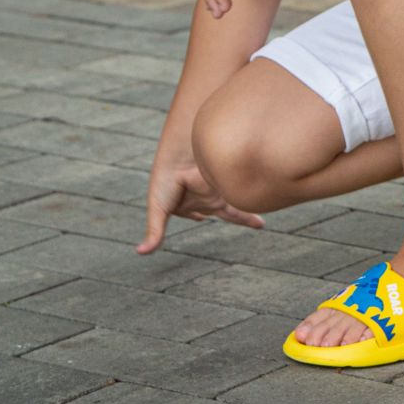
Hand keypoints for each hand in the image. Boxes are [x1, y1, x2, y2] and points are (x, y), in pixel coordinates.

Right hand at [138, 156, 263, 253]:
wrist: (185, 150)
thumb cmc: (167, 176)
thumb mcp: (159, 206)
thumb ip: (155, 230)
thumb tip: (140, 253)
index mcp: (187, 201)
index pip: (195, 211)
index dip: (197, 214)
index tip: (200, 218)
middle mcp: (204, 196)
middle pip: (222, 211)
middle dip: (234, 216)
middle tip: (249, 223)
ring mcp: (218, 191)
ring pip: (236, 209)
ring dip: (246, 216)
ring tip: (261, 224)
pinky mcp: (229, 188)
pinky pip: (243, 203)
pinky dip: (251, 209)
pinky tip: (263, 216)